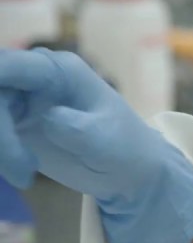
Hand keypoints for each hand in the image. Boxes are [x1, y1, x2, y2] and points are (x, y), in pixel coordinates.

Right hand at [0, 48, 192, 242]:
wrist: (128, 171)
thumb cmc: (125, 149)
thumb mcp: (106, 142)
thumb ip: (77, 128)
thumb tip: (47, 117)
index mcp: (60, 70)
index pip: (8, 66)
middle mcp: (34, 77)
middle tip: (21, 168)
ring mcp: (20, 99)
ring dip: (0, 149)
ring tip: (25, 176)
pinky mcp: (12, 122)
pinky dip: (0, 154)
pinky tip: (22, 174)